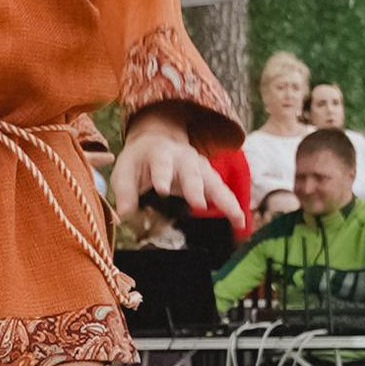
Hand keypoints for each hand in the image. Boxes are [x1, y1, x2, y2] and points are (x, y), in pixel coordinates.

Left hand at [112, 119, 235, 220]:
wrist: (158, 142)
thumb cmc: (139, 161)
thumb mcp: (125, 171)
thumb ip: (125, 192)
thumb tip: (125, 215)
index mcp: (160, 153)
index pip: (161, 164)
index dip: (162, 176)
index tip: (162, 190)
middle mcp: (184, 158)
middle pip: (192, 172)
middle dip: (196, 188)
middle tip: (199, 205)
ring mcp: (200, 167)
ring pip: (214, 182)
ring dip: (225, 199)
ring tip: (235, 218)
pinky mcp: (209, 178)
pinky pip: (223, 192)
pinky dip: (232, 206)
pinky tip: (240, 223)